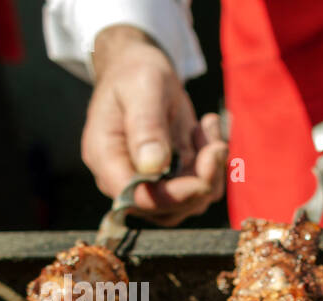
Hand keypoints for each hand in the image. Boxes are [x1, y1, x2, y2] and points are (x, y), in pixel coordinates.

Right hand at [82, 25, 225, 225]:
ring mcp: (150, 184)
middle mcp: (125, 179)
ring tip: (207, 127)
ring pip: (191, 203)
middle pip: (169, 208)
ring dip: (212, 171)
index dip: (174, 195)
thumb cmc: (136, 74)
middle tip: (216, 144)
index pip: (136, 198)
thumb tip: (152, 167)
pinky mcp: (173, 180)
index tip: (204, 170)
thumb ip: (146, 127)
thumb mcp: (143, 90)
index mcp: (106, 159)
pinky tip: (207, 129)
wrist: (141, 69)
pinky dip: (214, 164)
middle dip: (202, 181)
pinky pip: (203, 188)